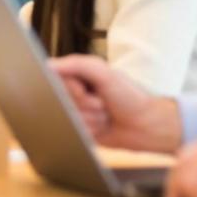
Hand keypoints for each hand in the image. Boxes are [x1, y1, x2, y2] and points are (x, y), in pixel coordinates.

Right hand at [49, 54, 181, 152]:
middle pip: (61, 101)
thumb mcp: (105, 73)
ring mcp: (78, 112)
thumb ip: (77, 65)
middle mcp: (75, 93)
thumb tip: (48, 65)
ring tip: (105, 115)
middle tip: (101, 102)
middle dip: (84, 104)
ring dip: (90, 118)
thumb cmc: (130, 97)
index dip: (70, 88)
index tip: (85, 90)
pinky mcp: (81, 130)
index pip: (56, 79)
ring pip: (68, 118)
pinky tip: (103, 127)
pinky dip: (90, 130)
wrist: (147, 126)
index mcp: (78, 75)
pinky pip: (74, 132)